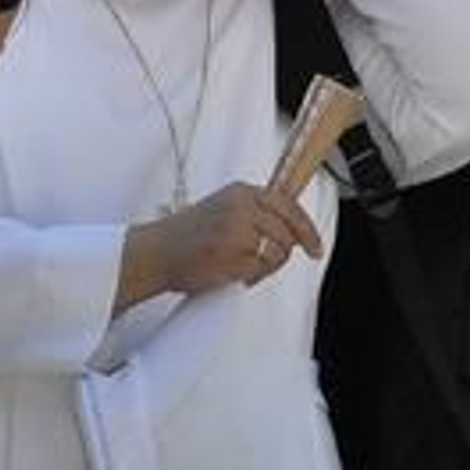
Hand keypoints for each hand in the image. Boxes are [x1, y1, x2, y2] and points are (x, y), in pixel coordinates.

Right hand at [128, 182, 321, 298]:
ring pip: (277, 253)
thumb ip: (254, 212)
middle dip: (283, 253)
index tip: (314, 246)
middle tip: (265, 264)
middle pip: (288, 232)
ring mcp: (239, 229)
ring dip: (264, 267)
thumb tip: (290, 228)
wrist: (155, 254)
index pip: (289, 205)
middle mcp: (242, 206)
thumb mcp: (222, 209)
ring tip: (238, 268)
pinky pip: (260, 270)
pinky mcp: (235, 253)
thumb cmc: (184, 237)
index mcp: (241, 191)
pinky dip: (250, 277)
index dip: (306, 229)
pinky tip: (229, 273)